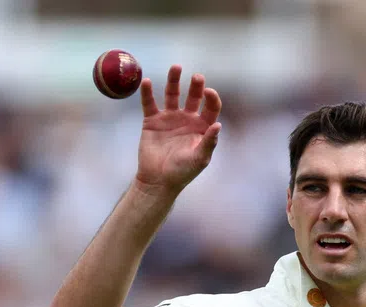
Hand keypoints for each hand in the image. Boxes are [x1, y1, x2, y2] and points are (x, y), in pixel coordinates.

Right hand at [134, 65, 222, 193]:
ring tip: (176, 67)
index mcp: (202, 127)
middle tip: (197, 77)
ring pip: (172, 94)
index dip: (211, 98)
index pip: (210, 107)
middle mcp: (187, 119)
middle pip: (193, 96)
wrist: (158, 180)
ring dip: (174, 80)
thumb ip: (209, 142)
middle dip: (196, 86)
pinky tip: (147, 82)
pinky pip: (149, 103)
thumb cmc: (182, 172)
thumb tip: (219, 125)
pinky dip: (147, 92)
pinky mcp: (152, 120)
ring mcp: (169, 118)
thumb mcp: (199, 159)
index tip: (208, 92)